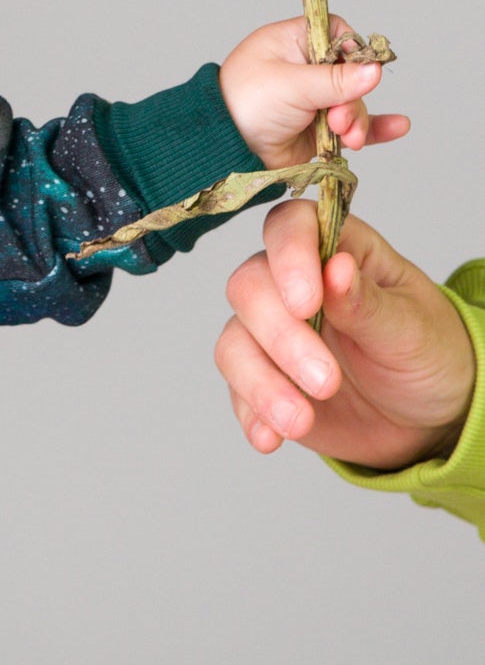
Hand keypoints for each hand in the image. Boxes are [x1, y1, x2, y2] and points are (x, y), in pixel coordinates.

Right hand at [214, 197, 473, 468]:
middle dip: (281, 338)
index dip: (288, 255)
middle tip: (326, 382)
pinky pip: (237, 390)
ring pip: (234, 341)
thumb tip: (336, 268)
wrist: (430, 418)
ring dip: (261, 384)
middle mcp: (292, 284)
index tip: (306, 303)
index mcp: (337, 251)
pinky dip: (251, 414)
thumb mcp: (414, 330)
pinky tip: (272, 437)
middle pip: (250, 288)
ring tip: (300, 421)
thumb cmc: (430, 355)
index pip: (291, 227)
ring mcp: (272, 333)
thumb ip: (369, 303)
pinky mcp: (263, 379)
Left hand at [218, 15, 408, 169]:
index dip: (352, 51)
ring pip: (353, 103)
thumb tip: (376, 70)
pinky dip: (373, 127)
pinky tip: (398, 126)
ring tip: (347, 137)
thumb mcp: (290, 85)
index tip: (357, 71)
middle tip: (339, 120)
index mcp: (292, 42)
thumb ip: (334, 80)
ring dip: (356, 120)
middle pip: (351, 74)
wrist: (221, 150)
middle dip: (351, 99)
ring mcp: (313, 100)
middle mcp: (305, 68)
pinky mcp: (318, 129)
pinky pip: (353, 126)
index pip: (337, 34)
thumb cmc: (243, 104)